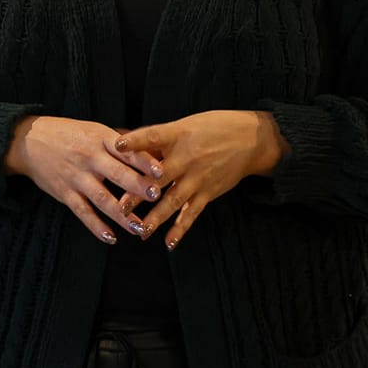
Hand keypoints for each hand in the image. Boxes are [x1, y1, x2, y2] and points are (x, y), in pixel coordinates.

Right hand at [2, 115, 165, 243]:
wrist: (28, 141)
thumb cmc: (66, 134)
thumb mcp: (93, 129)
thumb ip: (119, 141)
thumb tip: (149, 147)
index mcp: (100, 139)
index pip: (126, 150)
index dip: (144, 161)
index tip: (161, 171)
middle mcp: (89, 158)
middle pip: (117, 174)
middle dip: (137, 186)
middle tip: (157, 196)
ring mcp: (76, 177)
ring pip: (102, 198)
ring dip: (122, 215)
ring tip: (139, 227)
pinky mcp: (65, 193)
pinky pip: (83, 212)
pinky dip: (96, 226)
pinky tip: (111, 237)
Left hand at [116, 110, 288, 249]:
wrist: (251, 140)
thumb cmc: (212, 128)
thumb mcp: (184, 125)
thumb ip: (155, 138)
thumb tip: (120, 139)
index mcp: (178, 135)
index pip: (152, 136)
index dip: (135, 141)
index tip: (116, 145)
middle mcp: (187, 157)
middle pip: (159, 176)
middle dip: (139, 193)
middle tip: (120, 207)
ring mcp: (198, 177)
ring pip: (173, 200)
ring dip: (156, 218)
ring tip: (140, 231)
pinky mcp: (208, 192)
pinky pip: (192, 213)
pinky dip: (181, 228)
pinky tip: (169, 243)